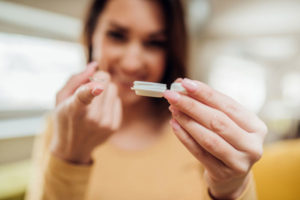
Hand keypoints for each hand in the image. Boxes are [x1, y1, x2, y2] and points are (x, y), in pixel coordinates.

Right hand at [51, 62, 121, 163]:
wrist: (73, 147)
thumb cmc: (65, 117)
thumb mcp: (61, 98)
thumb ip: (76, 79)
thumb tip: (95, 66)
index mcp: (74, 109)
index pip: (84, 96)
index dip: (91, 90)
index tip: (97, 87)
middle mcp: (92, 117)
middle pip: (105, 81)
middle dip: (98, 81)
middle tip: (88, 90)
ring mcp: (105, 123)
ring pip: (114, 89)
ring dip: (105, 91)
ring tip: (94, 103)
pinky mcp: (114, 127)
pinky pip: (118, 101)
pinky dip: (109, 102)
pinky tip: (100, 112)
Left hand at [163, 78, 266, 198]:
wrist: (232, 174)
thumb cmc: (227, 140)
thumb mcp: (226, 121)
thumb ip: (209, 104)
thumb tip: (182, 86)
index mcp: (256, 127)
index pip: (228, 105)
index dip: (205, 93)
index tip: (185, 83)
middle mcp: (252, 145)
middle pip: (217, 121)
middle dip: (192, 105)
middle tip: (172, 94)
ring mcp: (239, 162)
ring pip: (208, 138)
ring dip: (187, 121)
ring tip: (173, 108)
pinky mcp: (223, 174)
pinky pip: (199, 153)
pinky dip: (184, 137)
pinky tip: (174, 125)